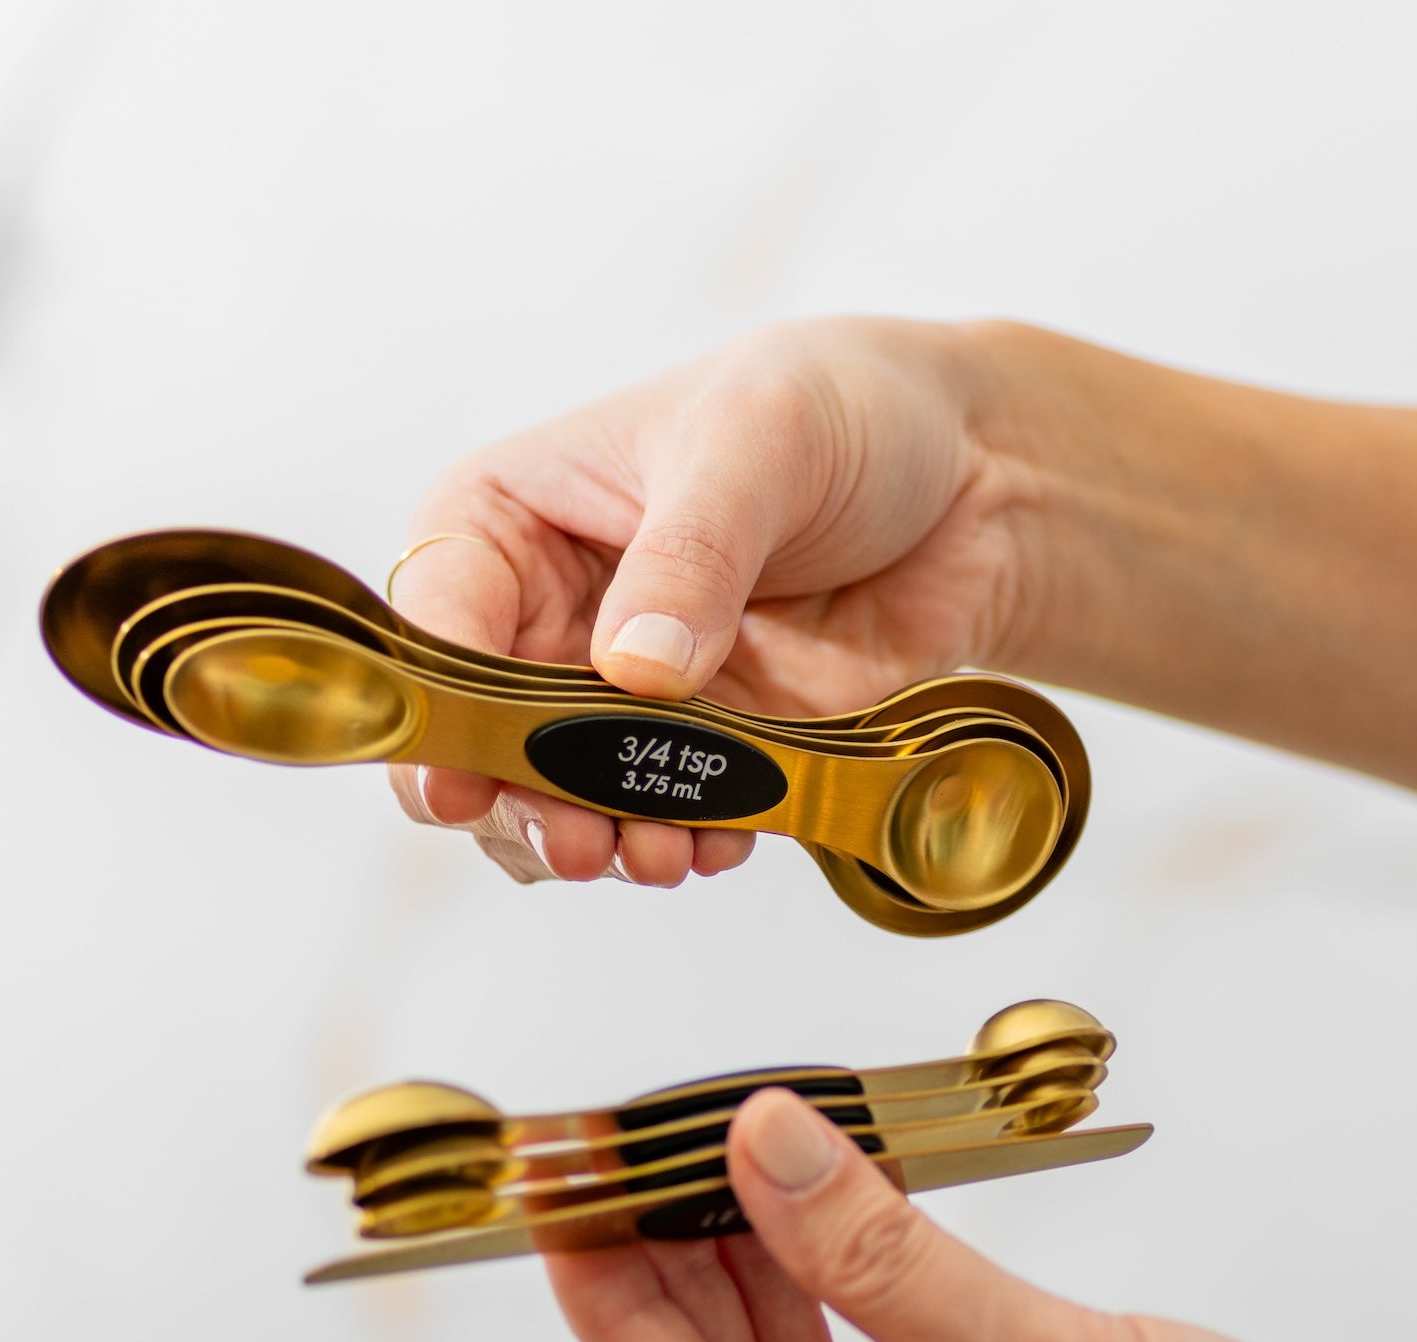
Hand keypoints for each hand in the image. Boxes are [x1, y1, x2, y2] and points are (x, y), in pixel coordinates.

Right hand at [388, 318, 1030, 884]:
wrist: (981, 482)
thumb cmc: (843, 411)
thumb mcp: (757, 443)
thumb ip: (692, 554)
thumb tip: (635, 672)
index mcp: (515, 517)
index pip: (439, 617)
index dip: (436, 705)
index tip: (461, 779)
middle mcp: (552, 616)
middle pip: (484, 738)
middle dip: (519, 804)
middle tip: (576, 843)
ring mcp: (628, 696)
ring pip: (567, 799)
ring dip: (600, 840)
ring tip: (657, 856)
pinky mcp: (713, 749)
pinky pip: (670, 818)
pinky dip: (684, 844)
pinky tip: (720, 844)